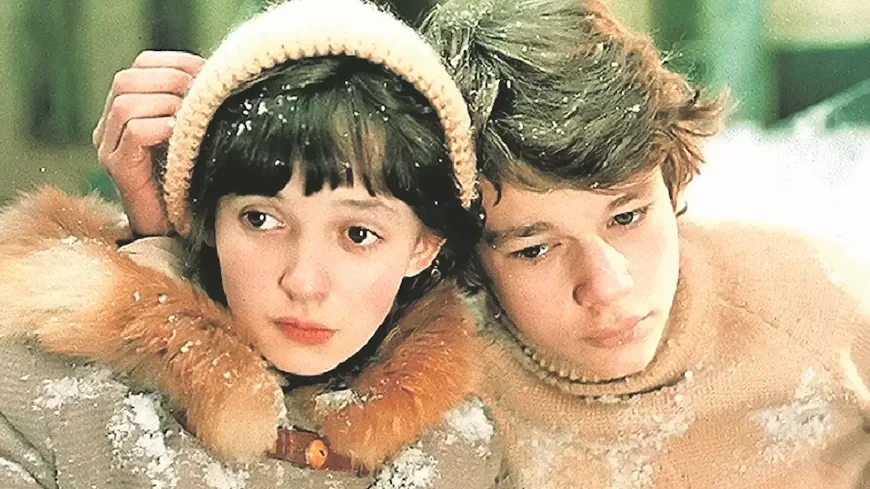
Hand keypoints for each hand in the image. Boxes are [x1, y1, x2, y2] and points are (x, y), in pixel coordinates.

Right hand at [93, 50, 204, 235]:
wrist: (180, 228)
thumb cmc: (194, 178)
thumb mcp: (196, 131)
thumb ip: (195, 103)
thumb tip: (219, 72)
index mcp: (128, 108)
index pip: (143, 65)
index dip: (176, 63)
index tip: (207, 73)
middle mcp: (110, 125)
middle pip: (128, 79)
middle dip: (171, 80)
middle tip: (201, 96)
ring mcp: (109, 147)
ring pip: (126, 103)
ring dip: (166, 103)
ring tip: (191, 117)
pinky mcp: (117, 169)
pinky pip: (133, 133)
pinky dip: (159, 127)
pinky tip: (180, 135)